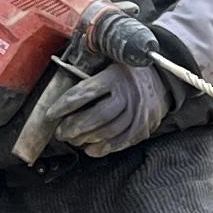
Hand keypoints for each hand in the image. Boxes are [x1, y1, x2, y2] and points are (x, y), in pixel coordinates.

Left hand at [46, 58, 173, 159]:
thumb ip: (88, 73)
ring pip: (106, 132)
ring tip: (72, 140)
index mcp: (114, 76)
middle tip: (60, 133)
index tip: (50, 115)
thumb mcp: (109, 63)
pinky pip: (119, 143)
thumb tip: (59, 85)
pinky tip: (89, 148)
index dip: (63, 106)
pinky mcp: (142, 128)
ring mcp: (137, 114)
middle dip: (73, 127)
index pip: (84, 93)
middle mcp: (128, 95)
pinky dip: (101, 149)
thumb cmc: (126, 73)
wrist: (162, 80)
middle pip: (95, 117)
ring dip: (84, 140)